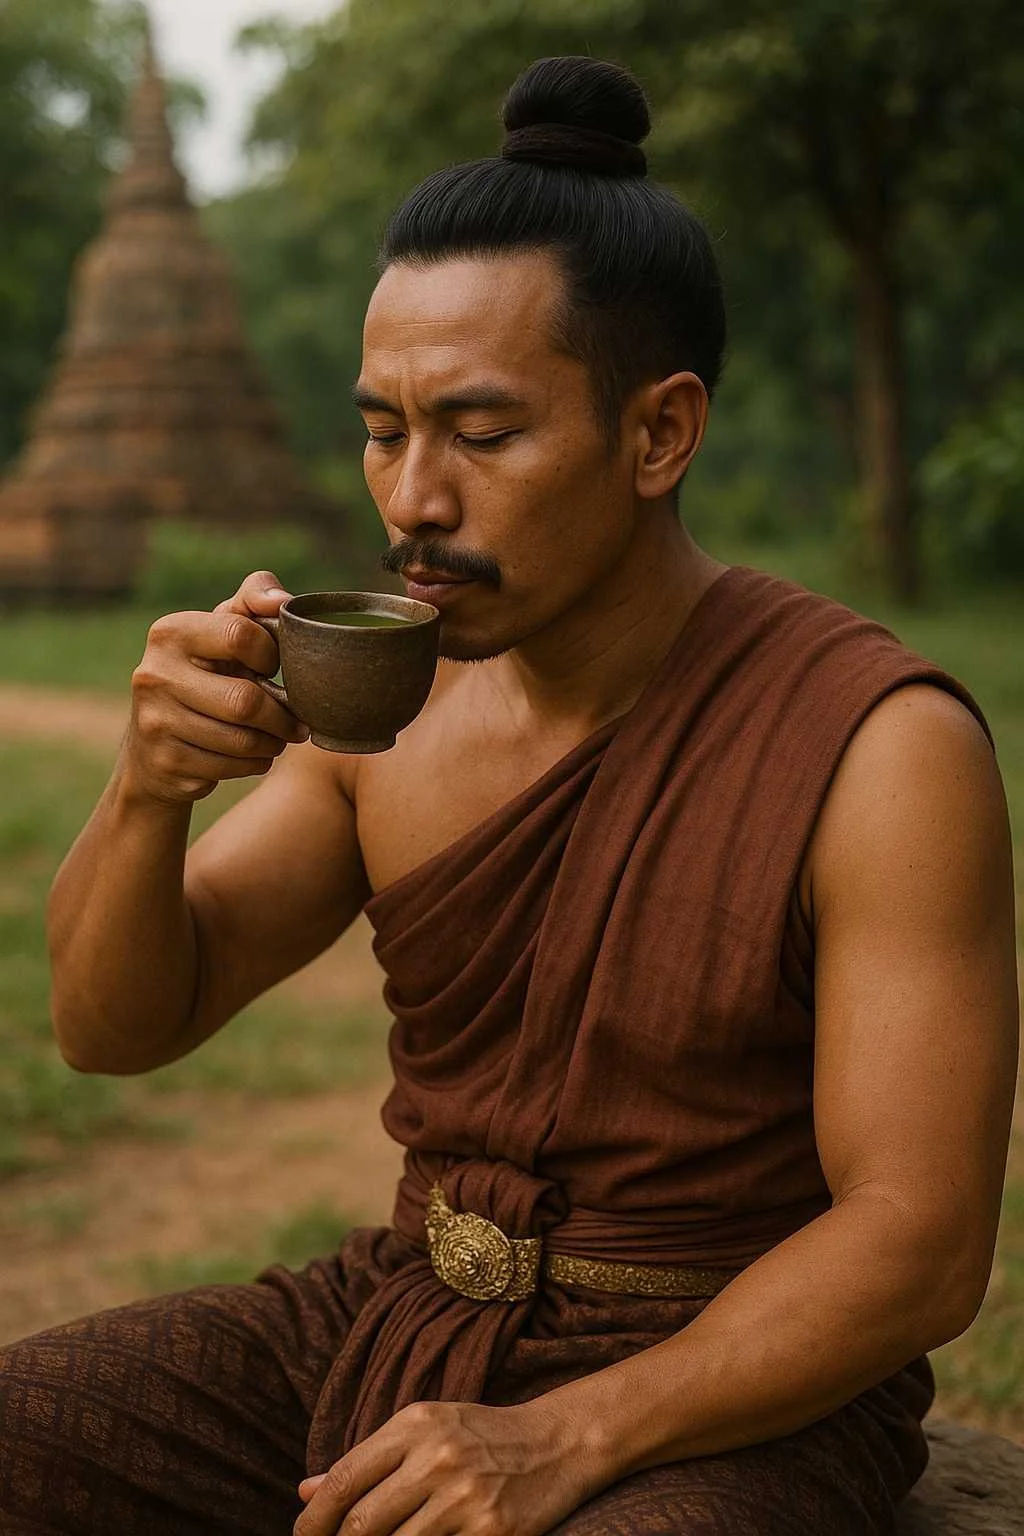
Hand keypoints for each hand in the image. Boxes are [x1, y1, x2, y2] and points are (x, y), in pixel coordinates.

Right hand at [124, 569, 308, 805]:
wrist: (153, 747)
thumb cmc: (205, 676)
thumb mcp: (220, 633)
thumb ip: (252, 602)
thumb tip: (283, 601)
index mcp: (171, 632)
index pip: (241, 635)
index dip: (271, 654)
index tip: (274, 667)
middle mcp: (154, 674)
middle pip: (244, 700)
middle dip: (281, 716)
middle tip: (297, 723)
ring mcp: (155, 720)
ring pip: (242, 740)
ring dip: (273, 743)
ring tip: (279, 738)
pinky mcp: (165, 762)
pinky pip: (230, 767)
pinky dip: (255, 764)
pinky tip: (255, 756)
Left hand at [294, 1399, 603, 1535]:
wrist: (556, 1443)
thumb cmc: (480, 1437)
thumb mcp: (425, 1430)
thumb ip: (367, 1460)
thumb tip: (305, 1491)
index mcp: (417, 1424)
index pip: (348, 1478)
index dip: (315, 1517)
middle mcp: (439, 1457)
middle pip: (363, 1522)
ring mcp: (467, 1497)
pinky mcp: (492, 1532)